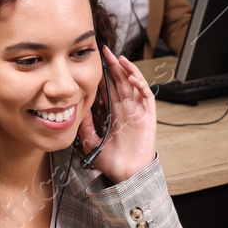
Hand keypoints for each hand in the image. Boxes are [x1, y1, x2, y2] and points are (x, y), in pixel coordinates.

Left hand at [78, 46, 156, 183]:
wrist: (126, 176)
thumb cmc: (112, 163)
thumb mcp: (92, 142)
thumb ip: (86, 127)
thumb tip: (78, 110)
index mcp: (115, 115)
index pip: (109, 90)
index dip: (103, 76)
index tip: (94, 63)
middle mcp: (127, 110)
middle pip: (121, 82)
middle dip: (114, 66)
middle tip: (105, 51)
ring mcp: (138, 112)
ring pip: (134, 85)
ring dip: (128, 70)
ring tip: (119, 58)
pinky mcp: (148, 117)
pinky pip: (146, 96)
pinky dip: (139, 84)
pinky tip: (130, 77)